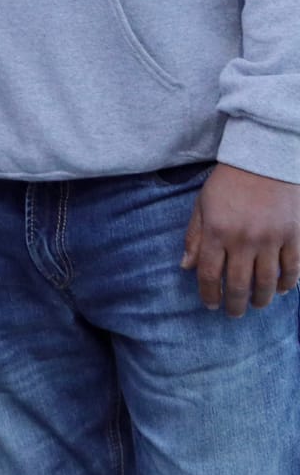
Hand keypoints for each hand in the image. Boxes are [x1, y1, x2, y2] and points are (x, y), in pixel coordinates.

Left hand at [180, 163, 299, 316]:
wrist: (264, 160)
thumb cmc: (228, 182)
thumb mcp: (202, 206)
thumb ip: (195, 237)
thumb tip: (186, 267)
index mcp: (216, 232)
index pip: (210, 274)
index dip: (209, 294)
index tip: (210, 305)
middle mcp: (243, 239)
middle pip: (239, 284)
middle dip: (235, 304)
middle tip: (234, 314)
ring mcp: (271, 239)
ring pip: (267, 282)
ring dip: (261, 299)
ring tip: (257, 305)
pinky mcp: (293, 236)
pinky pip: (292, 268)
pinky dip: (287, 284)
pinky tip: (280, 290)